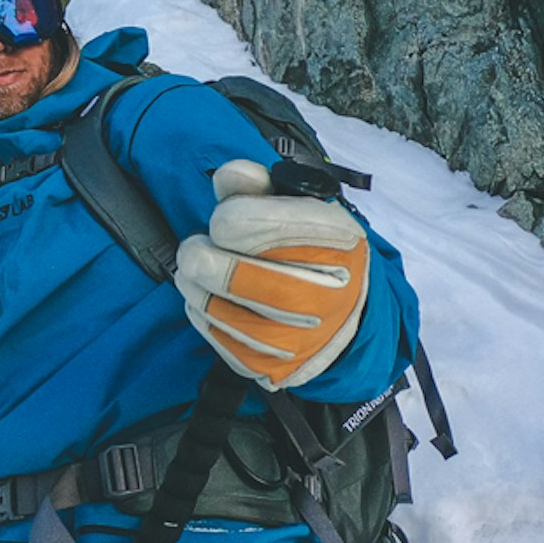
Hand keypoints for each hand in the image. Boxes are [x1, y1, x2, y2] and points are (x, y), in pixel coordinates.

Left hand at [174, 159, 369, 389]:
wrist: (350, 319)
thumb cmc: (316, 253)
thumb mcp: (300, 209)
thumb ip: (260, 188)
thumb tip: (230, 175)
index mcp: (333, 239)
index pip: (242, 223)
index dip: (226, 217)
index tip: (231, 219)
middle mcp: (322, 291)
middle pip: (223, 270)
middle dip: (199, 253)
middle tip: (200, 246)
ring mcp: (298, 336)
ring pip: (209, 304)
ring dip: (193, 281)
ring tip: (202, 269)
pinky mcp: (272, 367)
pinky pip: (212, 334)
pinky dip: (201, 312)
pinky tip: (215, 299)